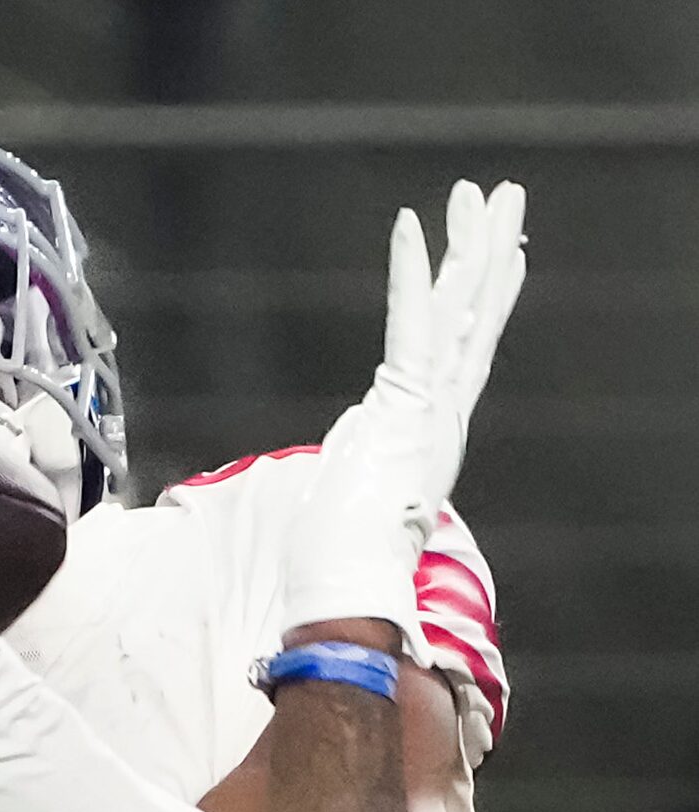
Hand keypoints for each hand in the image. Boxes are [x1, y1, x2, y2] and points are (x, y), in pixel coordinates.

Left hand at [284, 179, 525, 644]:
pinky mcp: (405, 402)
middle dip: (489, 253)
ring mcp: (429, 406)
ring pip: (458, 309)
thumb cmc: (340, 553)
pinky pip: (410, 324)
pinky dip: (410, 272)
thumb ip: (364, 443)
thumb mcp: (353, 483)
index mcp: (432, 431)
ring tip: (483, 192)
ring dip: (469, 245)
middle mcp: (443, 413)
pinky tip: (414, 224)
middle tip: (505, 197)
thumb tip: (358, 422)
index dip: (486, 300)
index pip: (465, 352)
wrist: (346, 584)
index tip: (505, 256)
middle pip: (474, 317)